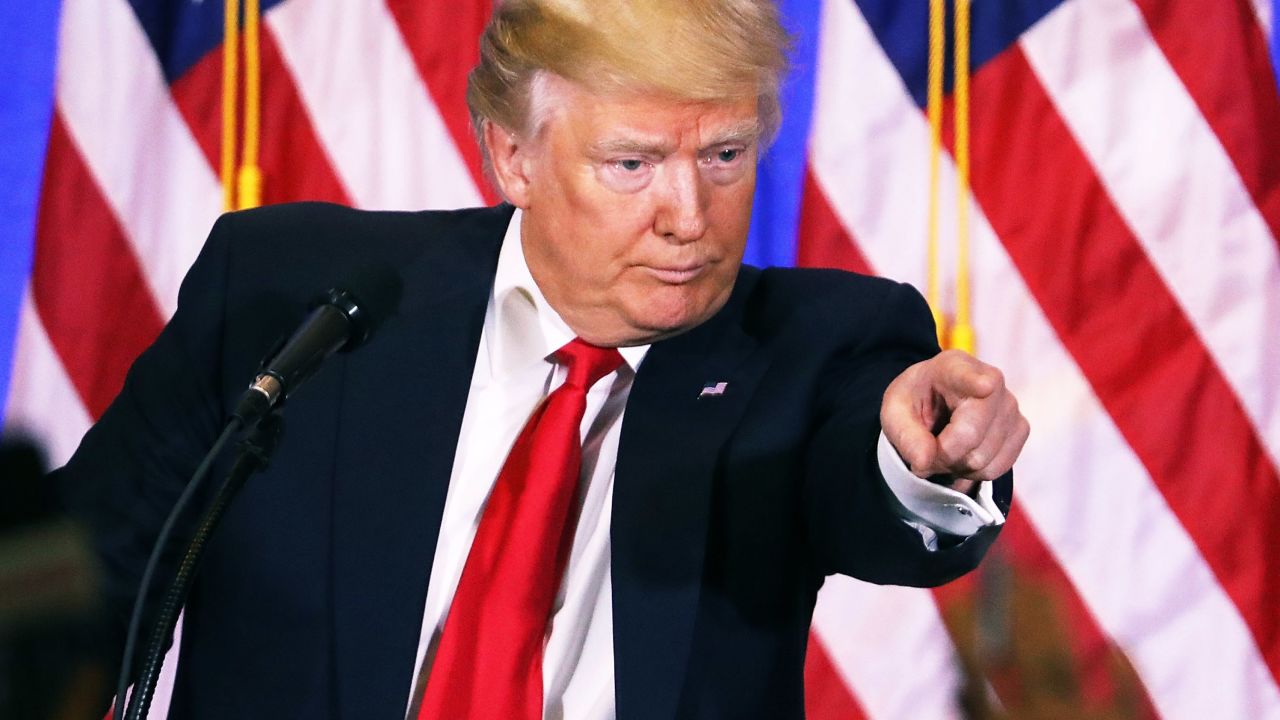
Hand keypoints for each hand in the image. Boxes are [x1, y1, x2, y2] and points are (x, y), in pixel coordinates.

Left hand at [880, 350, 1028, 494]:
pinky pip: (998, 468)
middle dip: (942, 455)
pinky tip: (963, 455)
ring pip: (983, 459)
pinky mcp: (1021, 428)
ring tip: (944, 449)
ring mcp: (1010, 405)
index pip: (970, 377)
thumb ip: (905, 436)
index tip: (984, 385)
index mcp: (953, 367)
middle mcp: (991, 380)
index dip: (978, 383)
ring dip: (956, 466)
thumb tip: (924, 462)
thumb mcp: (894, 414)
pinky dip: (974, 472)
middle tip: (926, 450)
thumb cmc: (915, 402)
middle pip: (970, 436)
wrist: (936, 401)